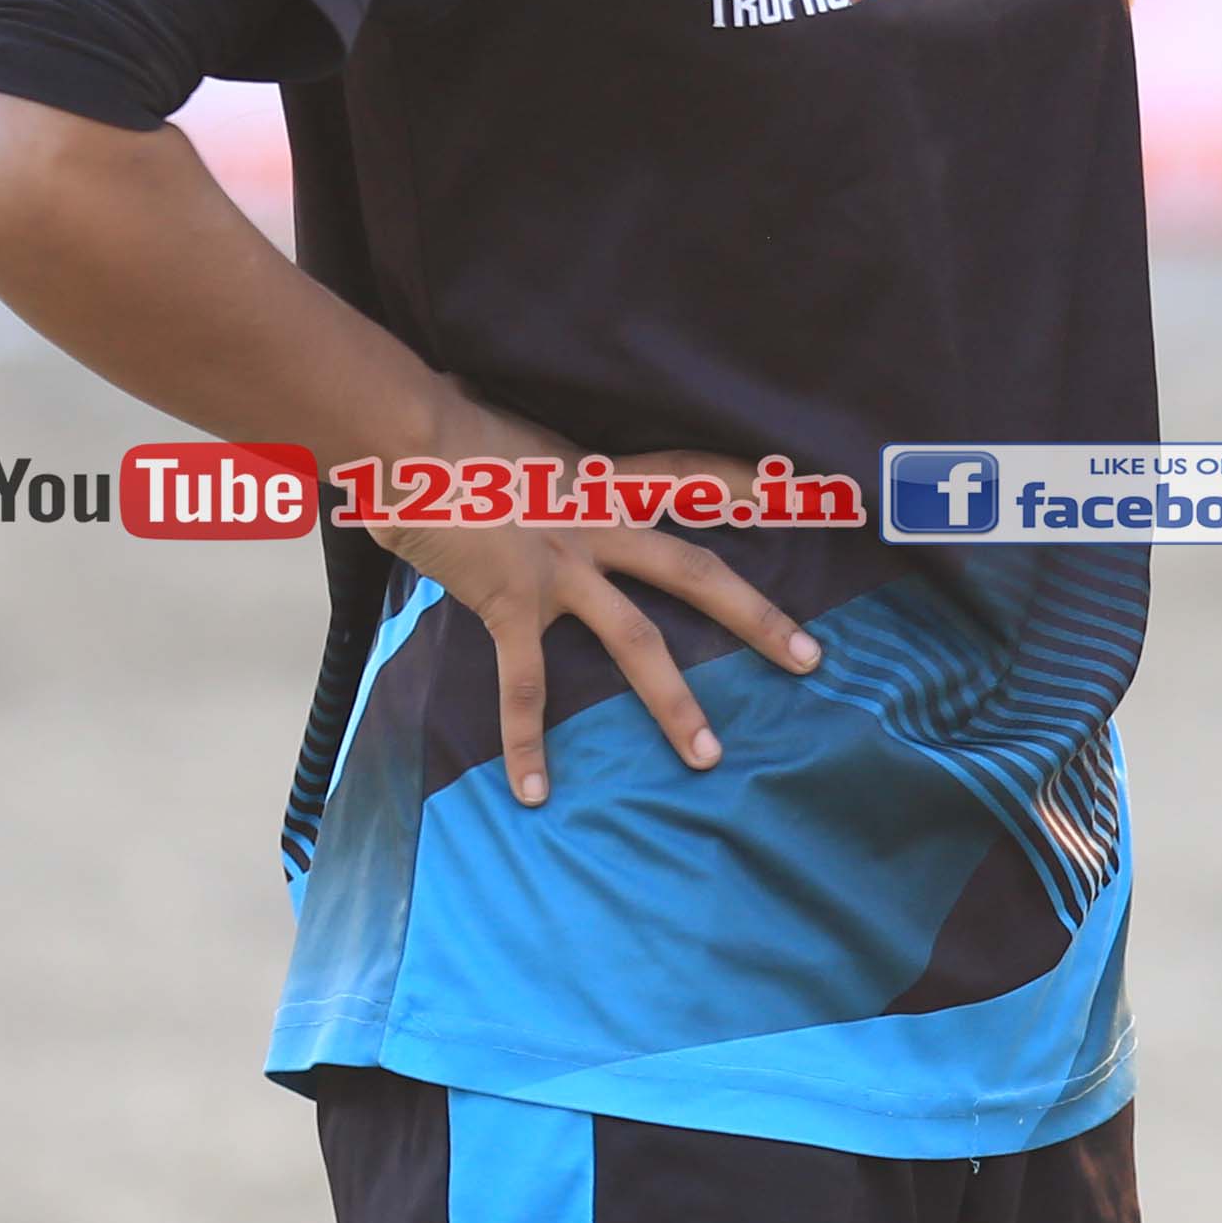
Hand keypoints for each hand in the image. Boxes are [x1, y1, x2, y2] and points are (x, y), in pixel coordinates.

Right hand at [359, 393, 827, 804]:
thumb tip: (548, 473)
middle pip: (697, 572)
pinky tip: (536, 790)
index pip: (695, 475)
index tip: (816, 498)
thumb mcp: (526, 443)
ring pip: (635, 641)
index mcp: (608, 479)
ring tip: (710, 757)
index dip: (751, 487)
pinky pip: (527, 683)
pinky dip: (528, 740)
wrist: (405, 436)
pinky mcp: (511, 602)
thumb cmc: (453, 431)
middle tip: (811, 659)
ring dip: (675, 703)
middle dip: (757, 618)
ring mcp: (560, 566)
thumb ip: (555, 470)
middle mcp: (600, 522)